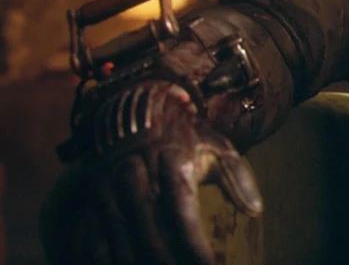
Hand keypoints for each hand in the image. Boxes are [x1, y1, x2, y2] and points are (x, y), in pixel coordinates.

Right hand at [51, 80, 262, 263]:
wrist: (140, 99)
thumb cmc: (187, 133)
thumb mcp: (217, 146)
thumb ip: (237, 177)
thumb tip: (255, 210)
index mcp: (173, 158)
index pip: (183, 211)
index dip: (194, 244)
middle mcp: (138, 166)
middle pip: (147, 223)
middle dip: (162, 257)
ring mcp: (110, 175)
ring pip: (117, 227)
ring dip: (132, 256)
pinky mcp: (92, 184)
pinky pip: (94, 223)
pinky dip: (103, 249)